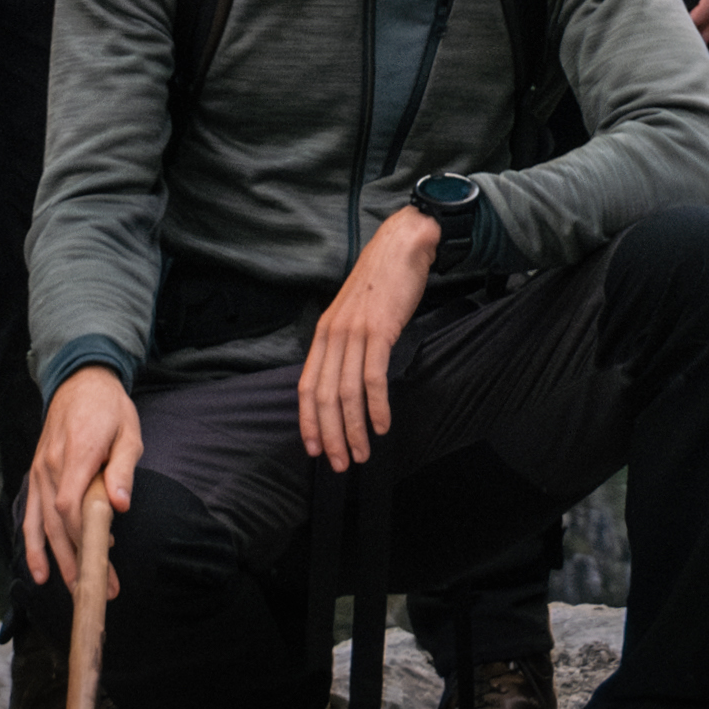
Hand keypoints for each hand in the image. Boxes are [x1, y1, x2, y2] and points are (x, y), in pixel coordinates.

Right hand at [22, 363, 141, 592]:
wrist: (80, 382)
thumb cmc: (109, 409)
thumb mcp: (128, 432)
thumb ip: (123, 469)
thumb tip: (120, 505)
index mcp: (77, 453)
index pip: (71, 505)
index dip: (84, 534)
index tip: (105, 553)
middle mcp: (51, 465)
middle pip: (58, 523)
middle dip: (78, 559)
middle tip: (103, 588)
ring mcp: (39, 471)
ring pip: (43, 525)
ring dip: (58, 560)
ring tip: (75, 590)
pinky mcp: (36, 476)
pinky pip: (30, 515)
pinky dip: (32, 545)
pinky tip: (40, 572)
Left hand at [294, 204, 439, 468]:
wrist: (402, 245)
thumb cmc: (381, 282)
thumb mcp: (354, 315)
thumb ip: (346, 345)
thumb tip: (345, 381)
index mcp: (323, 333)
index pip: (306, 386)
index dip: (308, 421)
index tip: (315, 450)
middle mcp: (332, 334)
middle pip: (323, 396)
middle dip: (330, 436)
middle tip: (341, 464)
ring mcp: (354, 332)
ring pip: (346, 393)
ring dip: (354, 429)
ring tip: (363, 453)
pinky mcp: (379, 331)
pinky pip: (373, 378)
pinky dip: (377, 407)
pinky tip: (383, 425)